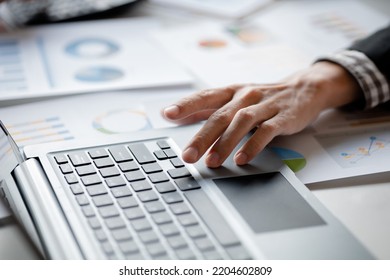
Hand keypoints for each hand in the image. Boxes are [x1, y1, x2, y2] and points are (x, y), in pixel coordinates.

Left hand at [162, 61, 360, 167]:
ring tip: (212, 162)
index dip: (186, 105)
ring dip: (225, 143)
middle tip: (188, 156)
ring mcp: (265, 106)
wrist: (304, 89)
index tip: (167, 114)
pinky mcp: (282, 117)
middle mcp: (245, 96)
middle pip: (220, 115)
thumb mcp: (236, 97)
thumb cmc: (263, 97)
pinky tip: (242, 159)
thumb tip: (176, 115)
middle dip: (202, 137)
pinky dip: (253, 146)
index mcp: (232, 92)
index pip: (205, 96)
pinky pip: (266, 132)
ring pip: (242, 123)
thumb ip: (208, 107)